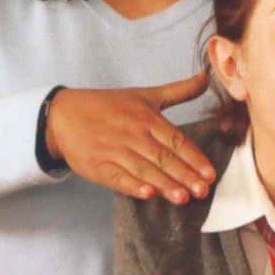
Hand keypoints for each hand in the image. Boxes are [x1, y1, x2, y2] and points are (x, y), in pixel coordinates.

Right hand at [44, 71, 215, 204]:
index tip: (210, 174)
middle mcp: (133, 134)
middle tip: (203, 191)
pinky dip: (132, 186)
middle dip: (185, 175)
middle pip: (163, 158)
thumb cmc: (108, 105)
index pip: (176, 141)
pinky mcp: (98, 166)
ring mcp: (115, 151)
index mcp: (147, 118)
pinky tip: (147, 194)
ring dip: (164, 184)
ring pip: (144, 170)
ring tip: (182, 198)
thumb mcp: (146, 95)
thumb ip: (179, 91)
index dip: (194, 158)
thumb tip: (207, 76)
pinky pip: (118, 177)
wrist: (63, 114)